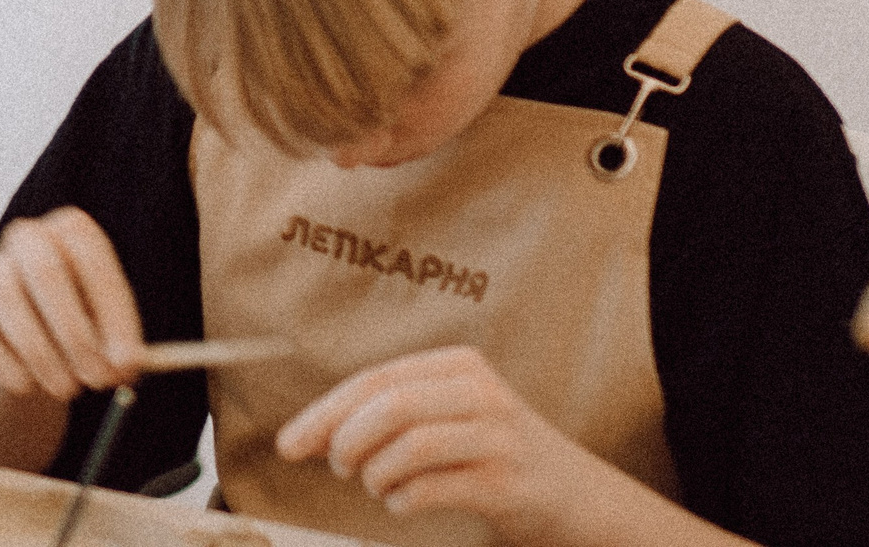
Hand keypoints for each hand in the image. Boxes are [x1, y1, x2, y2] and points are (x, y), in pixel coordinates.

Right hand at [0, 206, 145, 400]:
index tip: (128, 361)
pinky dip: (6, 366)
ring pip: (9, 302)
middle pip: (45, 272)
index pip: (93, 261)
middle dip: (75, 333)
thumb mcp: (109, 330)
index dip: (113, 314)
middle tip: (97, 380)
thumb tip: (126, 366)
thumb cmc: (79, 325)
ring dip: (43, 355)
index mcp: (72, 230)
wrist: (24, 342)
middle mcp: (28, 237)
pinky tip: (27, 384)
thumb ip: (120, 346)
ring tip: (66, 388)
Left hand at [274, 346, 621, 542]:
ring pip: (411, 443)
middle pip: (389, 405)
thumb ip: (390, 416)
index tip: (288, 444)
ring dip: (376, 471)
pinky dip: (403, 499)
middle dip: (345, 439)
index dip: (324, 413)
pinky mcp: (510, 483)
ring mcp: (499, 436)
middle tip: (338, 467)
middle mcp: (481, 392)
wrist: (580, 498)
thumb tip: (310, 435)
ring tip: (375, 485)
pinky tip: (402, 503)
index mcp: (458, 365)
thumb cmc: (496, 456)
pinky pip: (435, 487)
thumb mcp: (450, 417)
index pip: (374, 380)